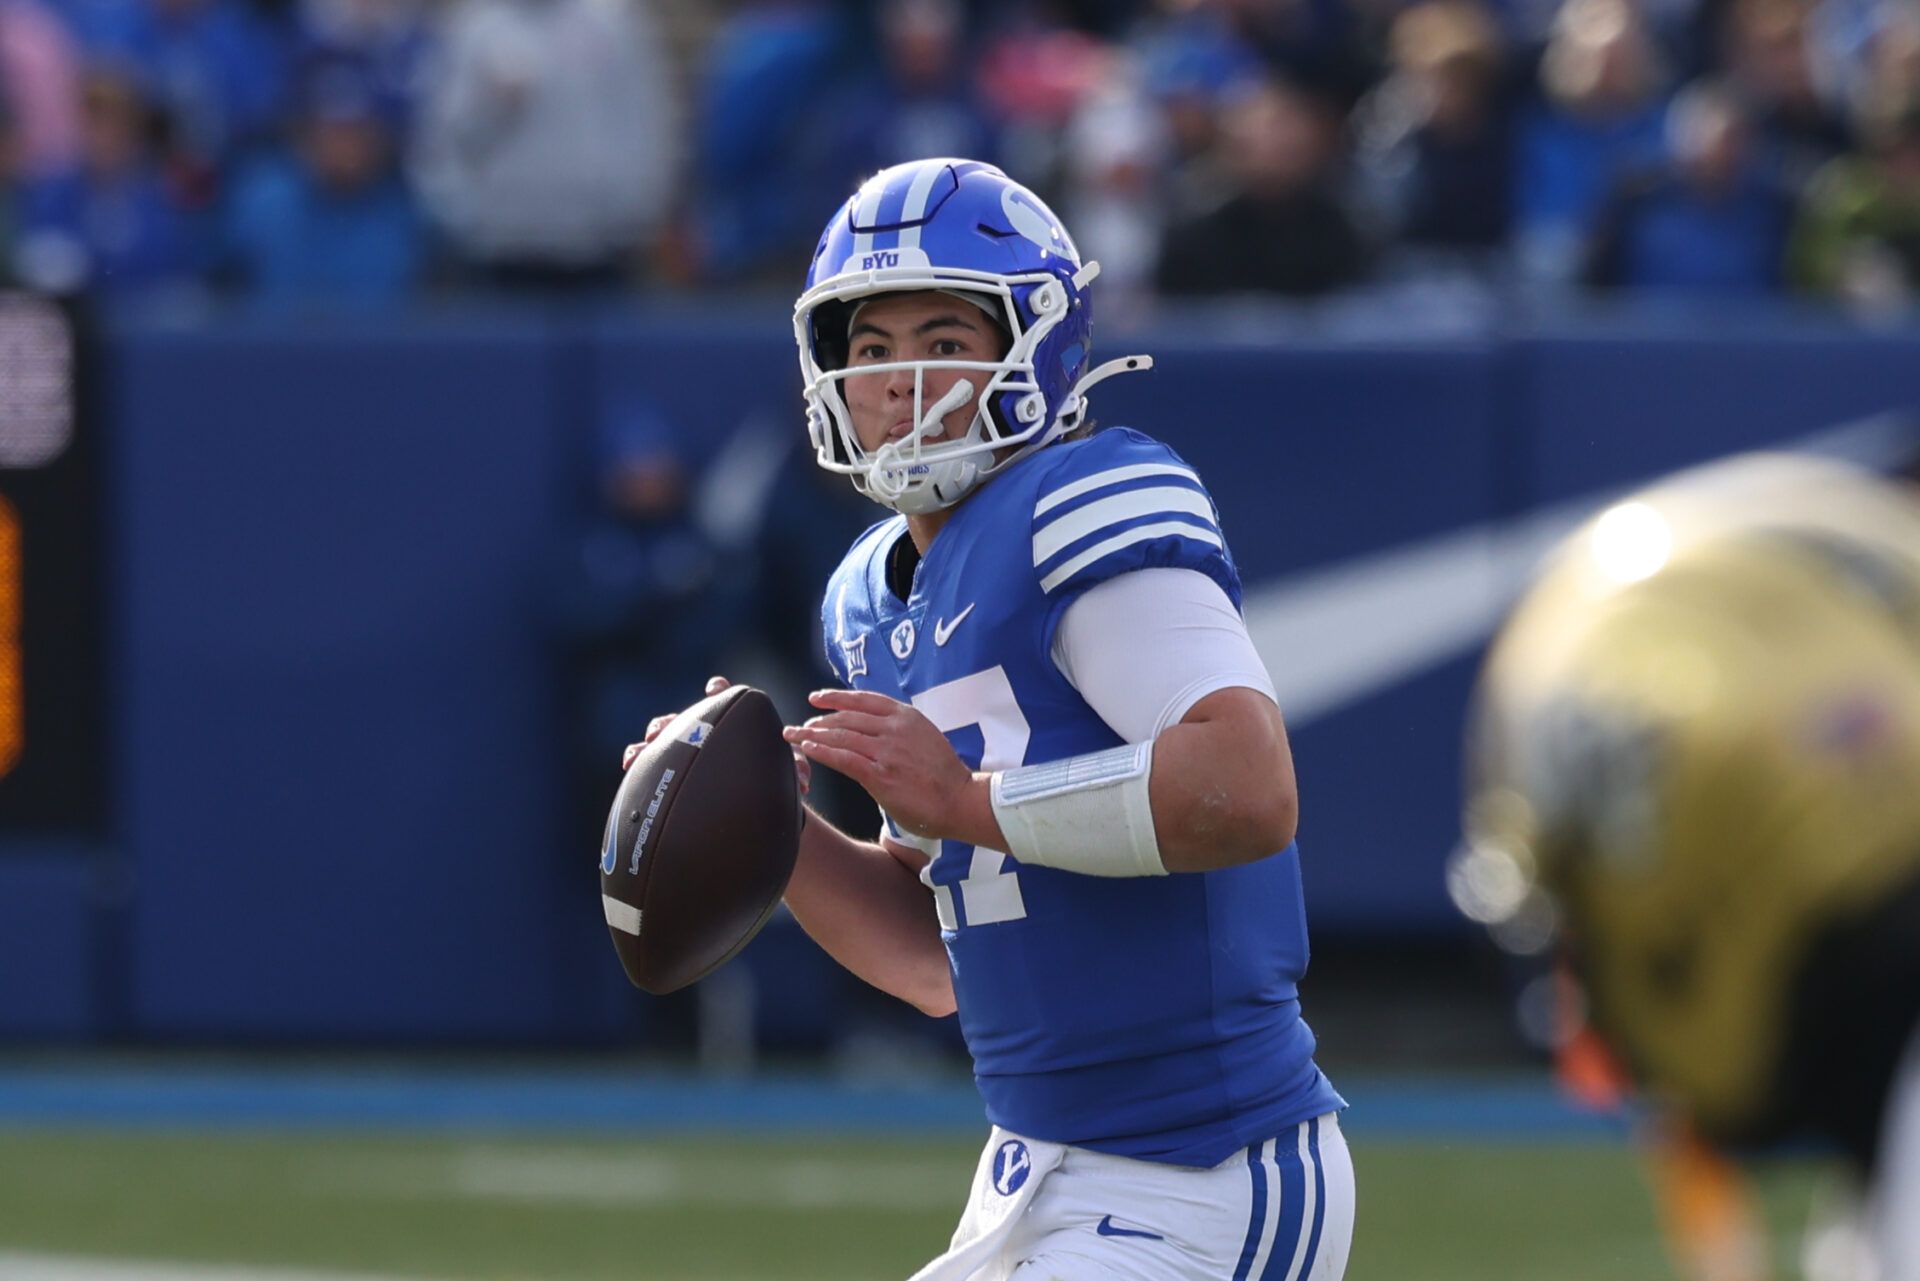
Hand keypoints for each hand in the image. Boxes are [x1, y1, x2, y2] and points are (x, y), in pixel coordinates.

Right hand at [622, 675, 811, 796]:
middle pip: (682, 716)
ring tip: (641, 748)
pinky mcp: (672, 768)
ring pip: (660, 734)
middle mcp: (703, 729)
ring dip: (649, 737)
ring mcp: (685, 747)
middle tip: (664, 728)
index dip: (717, 689)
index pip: (722, 694)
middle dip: (671, 719)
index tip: (714, 688)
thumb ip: (794, 768)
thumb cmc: (773, 780)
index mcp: (730, 721)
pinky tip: (629, 763)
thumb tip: (805, 780)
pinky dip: (636, 756)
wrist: (755, 807)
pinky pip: (648, 760)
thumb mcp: (786, 770)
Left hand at [785, 689, 974, 837]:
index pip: (863, 700)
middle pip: (846, 717)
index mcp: (906, 716)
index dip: (836, 697)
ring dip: (812, 735)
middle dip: (819, 720)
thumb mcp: (925, 737)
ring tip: (795, 735)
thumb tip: (873, 734)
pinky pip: (843, 758)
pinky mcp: (879, 775)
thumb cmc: (944, 775)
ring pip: (840, 736)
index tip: (817, 698)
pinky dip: (822, 752)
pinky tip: (808, 749)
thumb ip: (899, 731)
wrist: (960, 799)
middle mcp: (894, 728)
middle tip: (802, 725)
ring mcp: (886, 751)